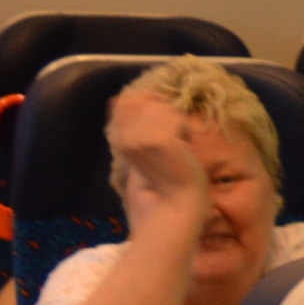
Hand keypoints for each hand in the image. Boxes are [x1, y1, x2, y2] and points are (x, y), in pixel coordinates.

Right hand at [105, 87, 204, 222]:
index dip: (147, 100)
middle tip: (175, 137)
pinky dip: (186, 130)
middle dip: (164, 110)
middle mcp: (123, 135)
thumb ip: (137, 124)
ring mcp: (139, 137)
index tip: (165, 120)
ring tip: (179, 145)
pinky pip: (176, 118)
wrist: (175, 206)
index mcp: (117, 136)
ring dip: (177, 121)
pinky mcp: (158, 141)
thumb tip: (136, 98)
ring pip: (161, 106)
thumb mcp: (144, 148)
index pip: (126, 100)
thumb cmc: (164, 180)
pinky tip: (185, 147)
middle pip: (144, 99)